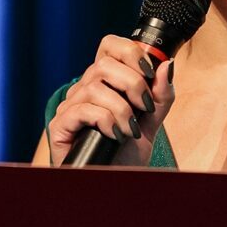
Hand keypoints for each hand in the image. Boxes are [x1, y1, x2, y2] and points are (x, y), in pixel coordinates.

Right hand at [47, 35, 175, 166]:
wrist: (115, 181)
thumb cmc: (128, 152)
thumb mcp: (152, 120)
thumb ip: (160, 94)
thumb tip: (166, 64)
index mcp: (106, 82)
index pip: (110, 46)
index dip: (130, 51)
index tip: (149, 72)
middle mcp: (85, 89)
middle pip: (103, 64)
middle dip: (132, 84)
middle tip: (144, 107)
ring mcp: (71, 106)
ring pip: (94, 88)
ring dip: (121, 109)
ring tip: (130, 130)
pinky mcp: (61, 125)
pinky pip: (82, 110)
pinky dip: (105, 120)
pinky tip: (115, 135)